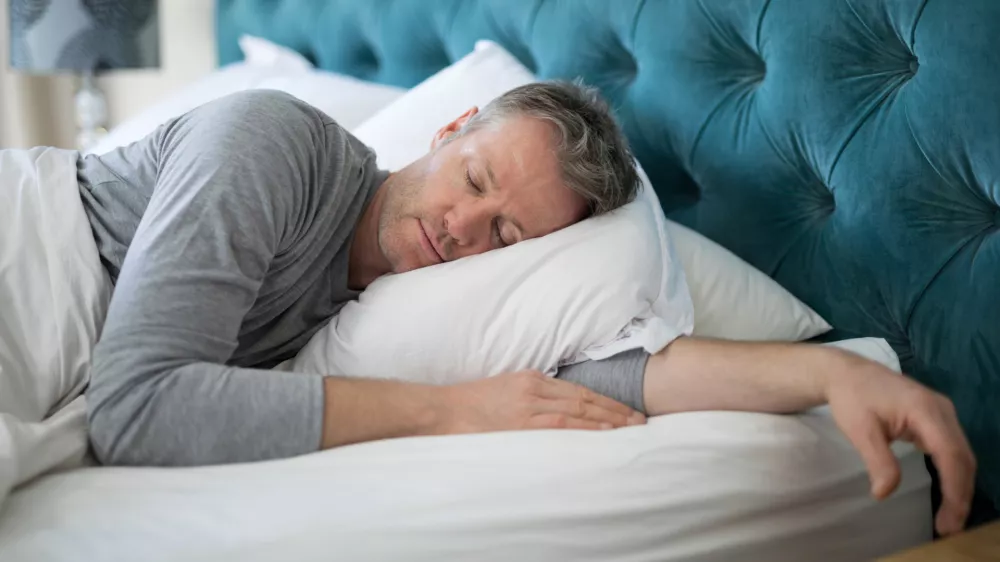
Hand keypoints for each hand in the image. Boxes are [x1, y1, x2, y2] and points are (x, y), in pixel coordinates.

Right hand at [442, 370, 645, 433]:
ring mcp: (529, 405)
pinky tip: (604, 432)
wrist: (442, 410)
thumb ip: (529, 396)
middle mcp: (535, 388)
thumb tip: (554, 407)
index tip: (626, 410)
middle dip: (615, 410)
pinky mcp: (521, 421)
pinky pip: (561, 423)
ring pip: (579, 410)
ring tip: (631, 428)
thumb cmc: (469, 405)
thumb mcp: (504, 390)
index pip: (578, 390)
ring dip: (608, 420)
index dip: (605, 400)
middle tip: (640, 420)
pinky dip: (586, 427)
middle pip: (585, 398)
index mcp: (531, 378)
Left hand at [825, 353, 975, 536]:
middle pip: (962, 457)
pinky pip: (953, 448)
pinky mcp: (937, 418)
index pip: (950, 454)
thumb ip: (878, 461)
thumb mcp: (860, 431)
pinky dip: (954, 473)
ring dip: (959, 486)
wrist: (847, 373)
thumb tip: (884, 494)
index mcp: (925, 409)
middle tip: (951, 527)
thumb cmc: (852, 398)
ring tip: (951, 517)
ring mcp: (942, 413)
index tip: (951, 516)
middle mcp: (942, 410)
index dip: (954, 488)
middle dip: (960, 494)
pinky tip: (948, 493)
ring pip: (961, 454)